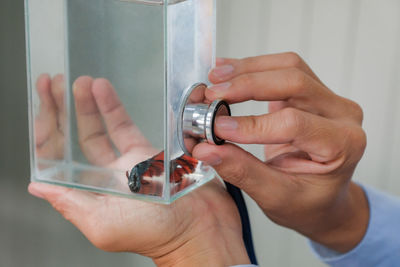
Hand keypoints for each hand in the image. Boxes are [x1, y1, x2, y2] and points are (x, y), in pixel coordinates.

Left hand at [29, 75, 249, 265]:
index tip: (43, 104)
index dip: (46, 130)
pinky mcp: (148, 154)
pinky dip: (114, 107)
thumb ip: (71, 204)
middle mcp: (104, 178)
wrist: (201, 226)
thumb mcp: (104, 225)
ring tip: (81, 82)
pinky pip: (126, 127)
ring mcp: (126, 164)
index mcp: (89, 195)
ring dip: (87, 104)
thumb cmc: (156, 234)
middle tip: (53, 84)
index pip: (57, 159)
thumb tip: (39, 186)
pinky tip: (105, 91)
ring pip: (99, 129)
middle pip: (74, 139)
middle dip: (61, 110)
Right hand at [193, 52, 368, 252]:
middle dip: (248, 84)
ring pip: (288, 67)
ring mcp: (328, 100)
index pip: (294, 122)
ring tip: (216, 78)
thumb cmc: (308, 204)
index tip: (218, 128)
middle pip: (294, 81)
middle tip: (213, 94)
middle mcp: (341, 114)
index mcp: (343, 144)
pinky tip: (228, 73)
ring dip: (248, 69)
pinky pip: (282, 70)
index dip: (252, 124)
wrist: (324, 200)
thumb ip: (242, 171)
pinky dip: (253, 68)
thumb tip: (207, 149)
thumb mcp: (276, 197)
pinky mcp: (310, 93)